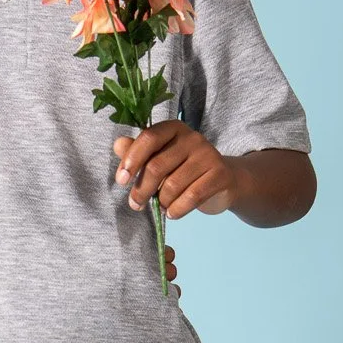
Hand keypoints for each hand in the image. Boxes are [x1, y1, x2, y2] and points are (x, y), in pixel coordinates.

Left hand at [113, 124, 237, 219]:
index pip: (148, 138)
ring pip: (172, 186)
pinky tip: (172, 213)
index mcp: (173, 129)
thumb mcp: (160, 158)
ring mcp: (208, 155)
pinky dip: (177, 209)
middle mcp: (192, 138)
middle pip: (157, 166)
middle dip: (141, 190)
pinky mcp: (220, 174)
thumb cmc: (184, 169)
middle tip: (135, 204)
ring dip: (161, 202)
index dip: (131, 160)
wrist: (224, 180)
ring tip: (161, 207)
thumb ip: (138, 152)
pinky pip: (191, 197)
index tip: (121, 181)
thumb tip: (118, 144)